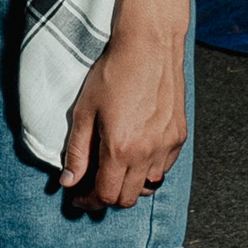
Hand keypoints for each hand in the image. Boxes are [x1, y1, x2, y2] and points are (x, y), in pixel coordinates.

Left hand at [51, 24, 189, 213]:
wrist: (149, 47)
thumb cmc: (114, 73)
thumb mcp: (84, 111)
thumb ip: (76, 151)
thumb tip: (68, 182)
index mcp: (120, 148)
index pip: (106, 195)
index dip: (89, 201)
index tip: (79, 196)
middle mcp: (147, 153)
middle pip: (128, 198)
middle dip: (107, 197)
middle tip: (93, 186)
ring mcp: (166, 145)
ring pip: (148, 186)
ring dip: (130, 185)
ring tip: (115, 170)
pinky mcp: (179, 136)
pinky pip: (163, 168)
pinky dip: (148, 170)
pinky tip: (136, 154)